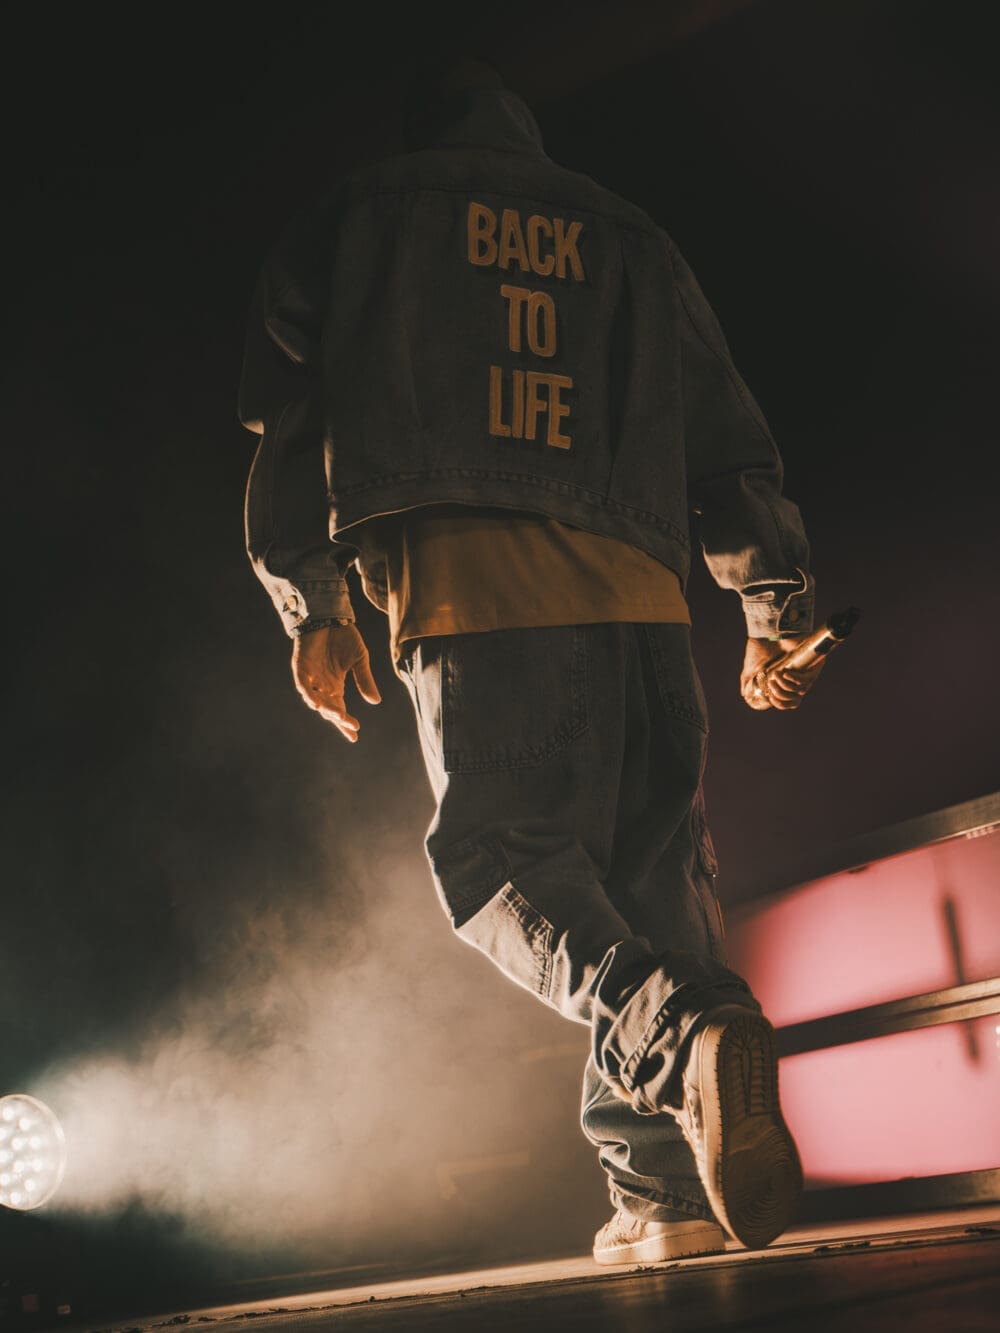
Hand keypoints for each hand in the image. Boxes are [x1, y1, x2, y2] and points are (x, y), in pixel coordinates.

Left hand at [291, 623, 381, 742]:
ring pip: (316, 699)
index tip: (355, 736)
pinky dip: (309, 694)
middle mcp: (321, 684)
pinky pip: (303, 684)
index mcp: (335, 685)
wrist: (331, 615)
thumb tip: (375, 702)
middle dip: (339, 719)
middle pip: (328, 708)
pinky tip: (317, 704)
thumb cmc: (344, 637)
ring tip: (339, 717)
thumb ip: (364, 680)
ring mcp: (310, 676)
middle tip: (351, 726)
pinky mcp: (301, 666)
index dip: (345, 723)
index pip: (339, 709)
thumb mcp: (360, 660)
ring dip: (326, 709)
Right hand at [740, 637, 824, 711]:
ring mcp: (805, 672)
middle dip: (782, 697)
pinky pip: (807, 680)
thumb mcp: (751, 667)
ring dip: (785, 686)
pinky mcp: (813, 664)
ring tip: (775, 674)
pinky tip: (785, 672)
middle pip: (796, 701)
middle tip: (771, 687)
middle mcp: (796, 679)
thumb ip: (747, 681)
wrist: (768, 632)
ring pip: (801, 691)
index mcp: (784, 682)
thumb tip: (744, 695)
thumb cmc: (761, 647)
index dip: (781, 704)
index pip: (789, 702)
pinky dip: (794, 679)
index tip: (771, 698)